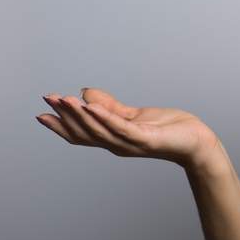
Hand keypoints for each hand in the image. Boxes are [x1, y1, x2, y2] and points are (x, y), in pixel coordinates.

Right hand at [37, 88, 220, 169]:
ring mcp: (131, 143)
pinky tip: (92, 106)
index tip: (42, 113)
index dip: (62, 125)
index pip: (82, 134)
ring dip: (80, 114)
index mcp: (114, 139)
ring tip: (65, 99)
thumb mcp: (135, 115)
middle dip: (65, 116)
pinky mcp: (146, 138)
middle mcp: (118, 145)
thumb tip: (86, 94)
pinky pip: (121, 127)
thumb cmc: (169, 129)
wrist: (197, 142)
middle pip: (85, 132)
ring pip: (99, 130)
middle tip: (48, 100)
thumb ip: (111, 107)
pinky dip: (105, 117)